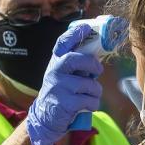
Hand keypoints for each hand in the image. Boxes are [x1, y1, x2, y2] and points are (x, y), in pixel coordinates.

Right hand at [26, 24, 102, 144]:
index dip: (75, 34)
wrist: (45, 117)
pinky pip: (89, 100)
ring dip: (95, 91)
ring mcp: (58, 87)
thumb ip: (77, 64)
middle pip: (76, 59)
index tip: (86, 26)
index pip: (63, 43)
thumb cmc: (61, 91)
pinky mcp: (64, 103)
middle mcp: (54, 71)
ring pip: (88, 84)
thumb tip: (99, 52)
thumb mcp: (64, 74)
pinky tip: (87, 106)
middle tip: (98, 70)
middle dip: (92, 64)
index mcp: (56, 61)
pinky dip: (93, 104)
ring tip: (90, 95)